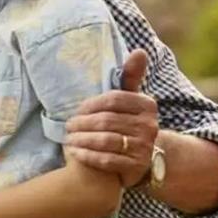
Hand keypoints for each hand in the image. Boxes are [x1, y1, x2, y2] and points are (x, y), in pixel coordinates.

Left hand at [64, 48, 157, 187]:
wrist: (141, 157)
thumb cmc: (127, 122)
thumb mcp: (130, 100)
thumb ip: (130, 78)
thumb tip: (139, 51)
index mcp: (147, 105)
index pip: (112, 100)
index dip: (90, 105)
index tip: (76, 111)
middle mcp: (150, 126)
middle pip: (106, 121)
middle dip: (82, 124)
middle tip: (67, 126)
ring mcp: (144, 147)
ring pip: (105, 140)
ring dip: (81, 140)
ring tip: (68, 139)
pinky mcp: (136, 166)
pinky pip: (107, 160)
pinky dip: (87, 156)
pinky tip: (75, 153)